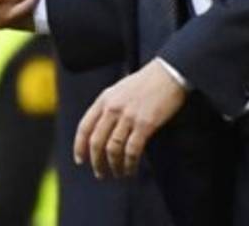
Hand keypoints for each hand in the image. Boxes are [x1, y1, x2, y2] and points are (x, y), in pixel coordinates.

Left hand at [74, 59, 186, 178]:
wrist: (168, 74)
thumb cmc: (145, 82)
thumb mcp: (119, 89)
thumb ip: (108, 106)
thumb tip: (101, 128)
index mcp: (104, 99)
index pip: (85, 127)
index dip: (80, 146)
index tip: (80, 160)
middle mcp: (112, 108)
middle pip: (96, 141)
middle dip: (96, 161)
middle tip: (99, 173)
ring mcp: (128, 116)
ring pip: (113, 149)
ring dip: (113, 166)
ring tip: (117, 174)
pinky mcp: (145, 124)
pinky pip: (132, 151)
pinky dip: (129, 164)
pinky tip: (131, 169)